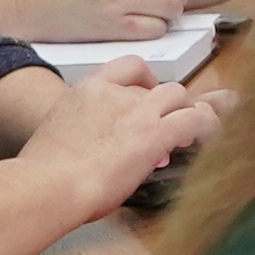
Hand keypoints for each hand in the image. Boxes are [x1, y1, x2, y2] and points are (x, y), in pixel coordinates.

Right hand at [15, 60, 220, 208]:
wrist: (46, 186)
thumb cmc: (42, 177)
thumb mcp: (59, 139)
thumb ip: (84, 134)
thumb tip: (99, 153)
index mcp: (84, 92)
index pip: (127, 68)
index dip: (145, 81)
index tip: (149, 94)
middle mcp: (113, 94)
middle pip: (158, 86)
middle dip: (170, 106)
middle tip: (173, 127)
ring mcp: (136, 112)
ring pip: (180, 96)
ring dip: (190, 112)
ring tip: (197, 131)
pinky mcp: (155, 134)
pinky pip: (195, 120)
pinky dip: (207, 125)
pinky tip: (212, 136)